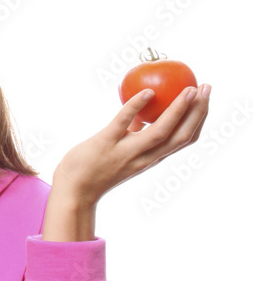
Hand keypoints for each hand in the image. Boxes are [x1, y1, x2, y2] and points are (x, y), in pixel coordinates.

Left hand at [52, 83, 211, 204]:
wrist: (73, 193)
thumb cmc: (95, 169)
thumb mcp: (122, 151)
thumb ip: (134, 133)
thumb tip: (143, 109)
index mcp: (151, 158)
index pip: (184, 140)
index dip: (199, 120)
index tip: (206, 100)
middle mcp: (144, 158)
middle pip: (181, 136)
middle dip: (198, 112)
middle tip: (206, 88)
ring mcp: (125, 152)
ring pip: (159, 132)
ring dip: (178, 110)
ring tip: (189, 89)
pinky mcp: (105, 144)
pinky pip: (123, 123)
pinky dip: (136, 107)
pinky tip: (147, 92)